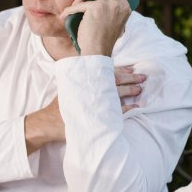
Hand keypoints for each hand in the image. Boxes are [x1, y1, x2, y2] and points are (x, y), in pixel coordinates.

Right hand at [25, 65, 144, 152]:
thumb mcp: (68, 87)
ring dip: (130, 91)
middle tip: (142, 76)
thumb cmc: (60, 106)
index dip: (120, 70)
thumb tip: (90, 69)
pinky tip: (135, 107)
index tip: (132, 68)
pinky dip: (127, 109)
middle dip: (130, 78)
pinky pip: (115, 112)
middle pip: (113, 81)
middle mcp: (89, 89)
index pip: (105, 72)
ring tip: (140, 89)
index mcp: (84, 81)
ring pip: (116, 94)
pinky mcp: (95, 116)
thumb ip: (80, 79)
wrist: (48, 122)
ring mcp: (92, 103)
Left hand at [60, 0, 131, 55]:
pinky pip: (81, 2)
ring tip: (75, 7)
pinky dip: (71, 9)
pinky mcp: (97, 7)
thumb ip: (109, 8)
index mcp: (126, 8)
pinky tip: (66, 15)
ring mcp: (110, 5)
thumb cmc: (100, 40)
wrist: (96, 52)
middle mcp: (121, 5)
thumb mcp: (109, 22)